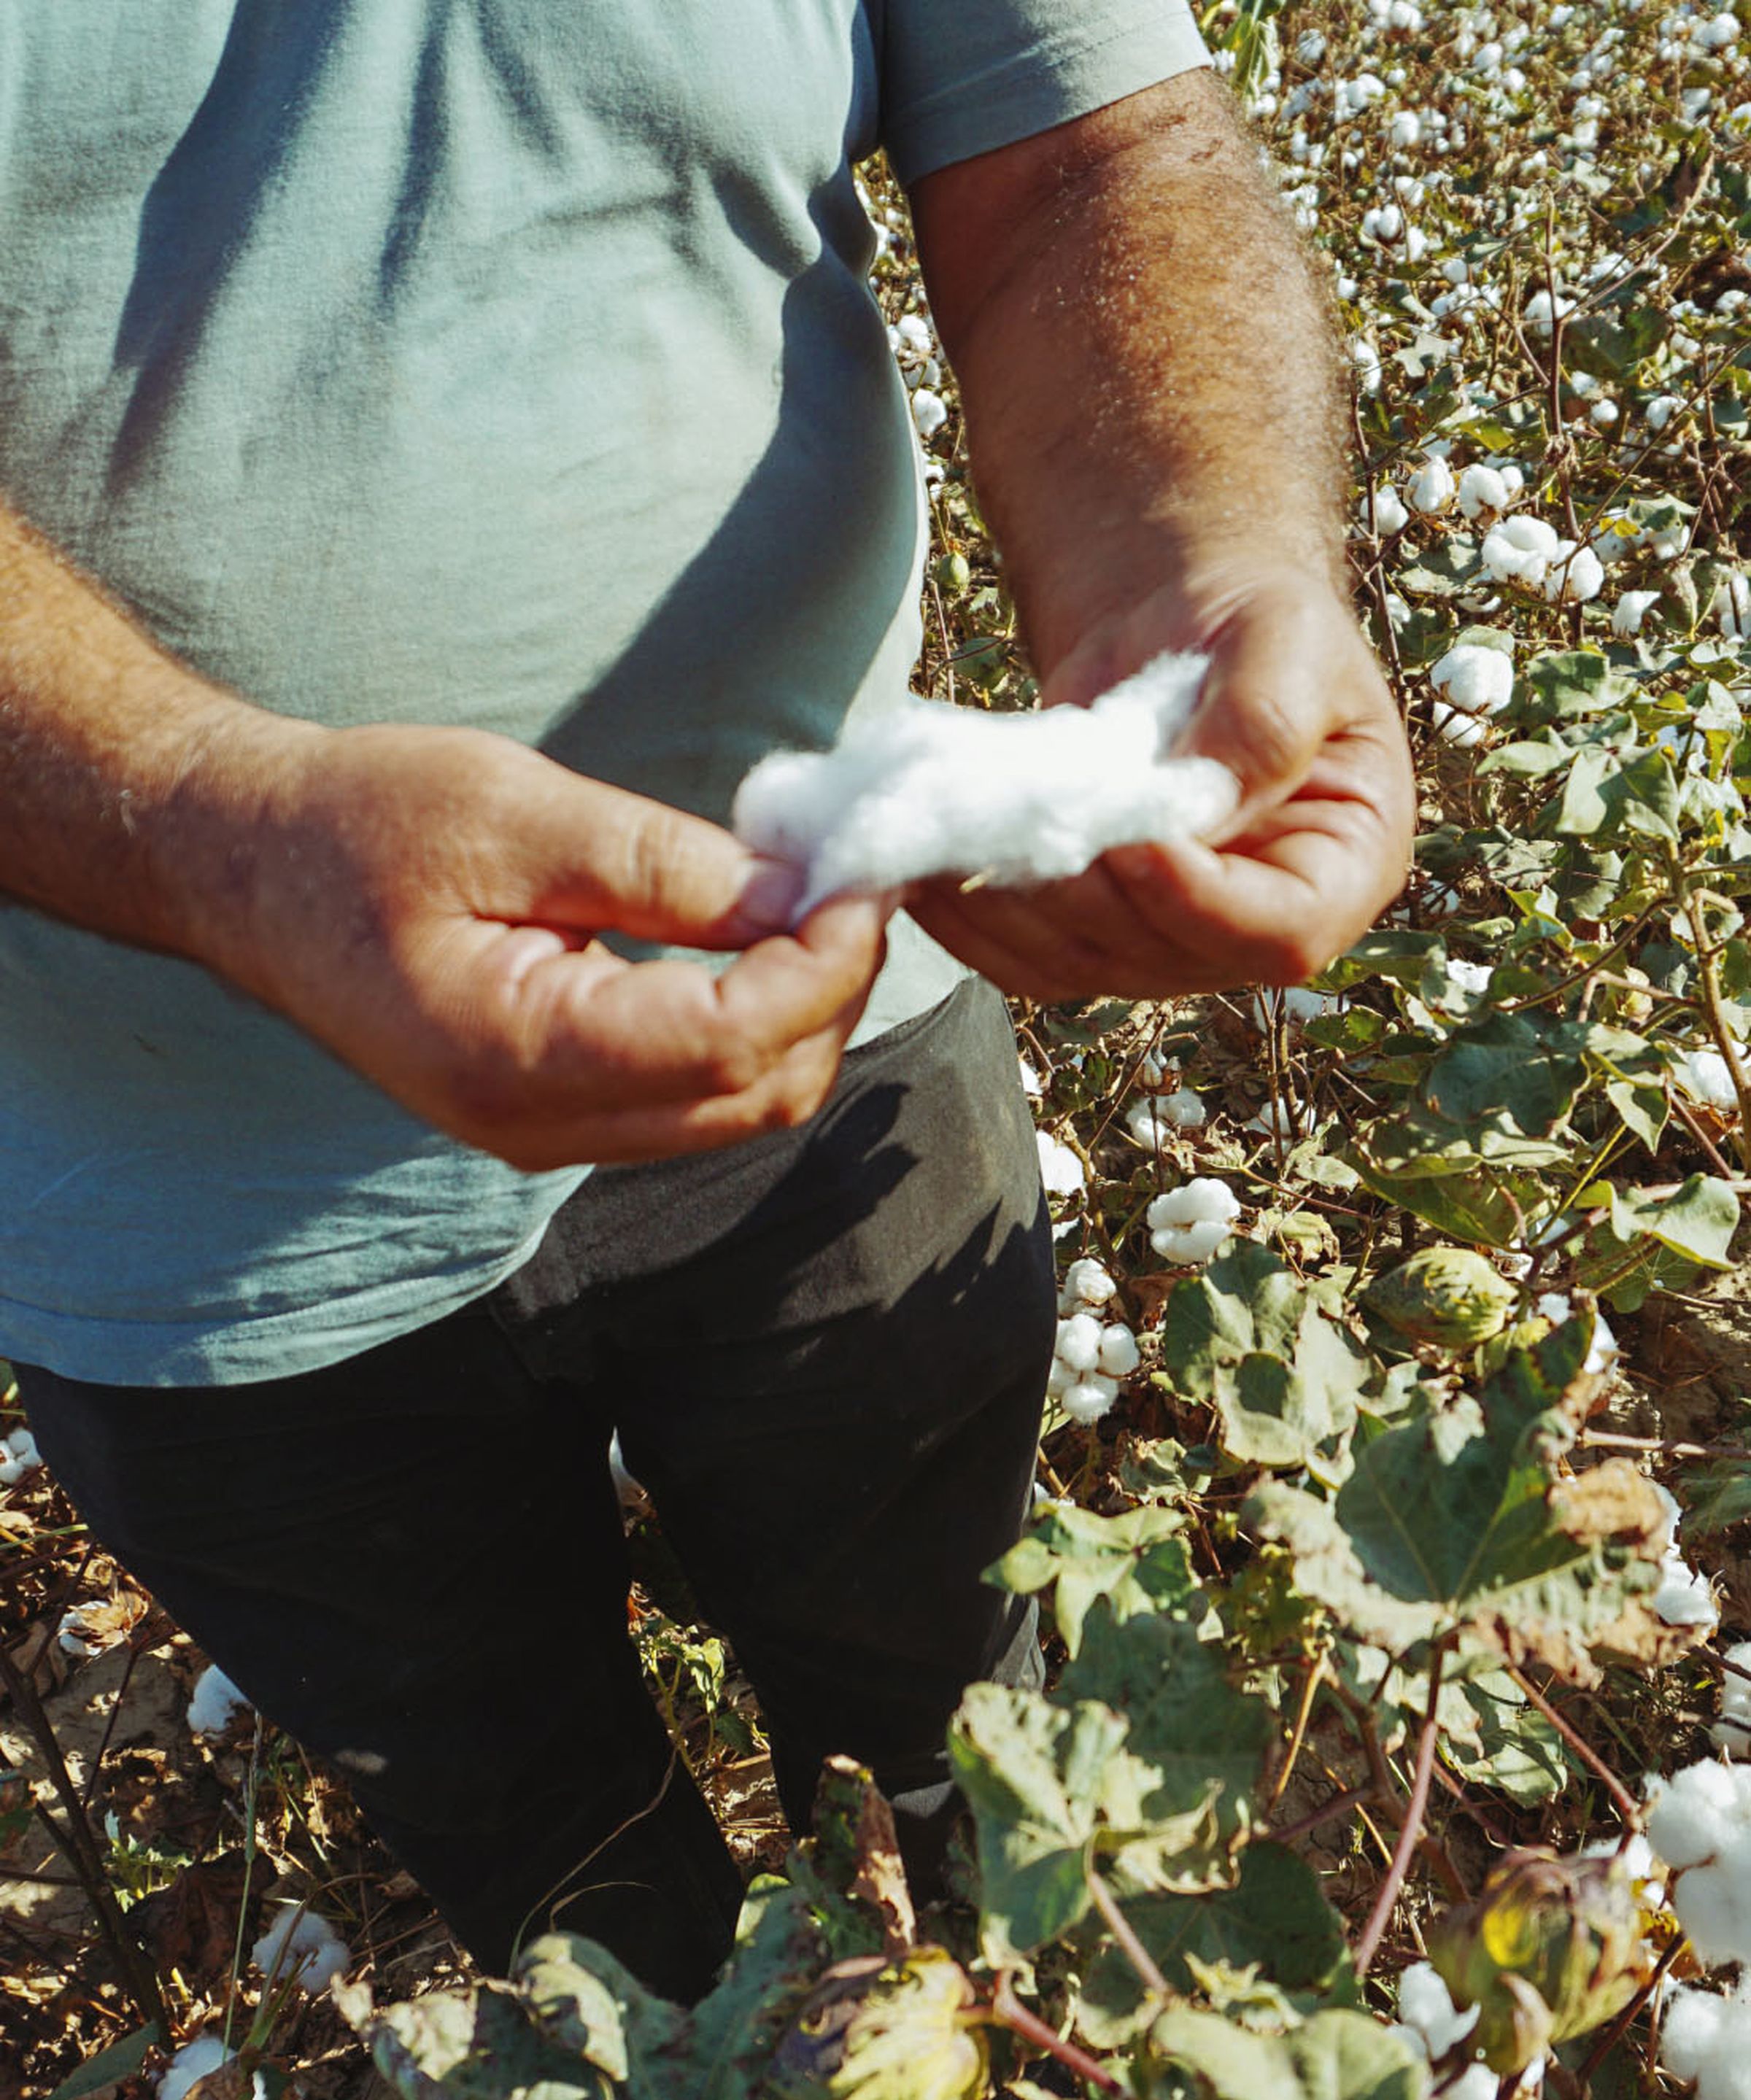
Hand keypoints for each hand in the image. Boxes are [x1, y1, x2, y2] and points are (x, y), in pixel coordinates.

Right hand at [197, 722, 890, 1170]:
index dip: (827, 961)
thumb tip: (801, 895)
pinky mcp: (558, 1114)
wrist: (251, 871)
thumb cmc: (359, 824)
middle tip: (854, 882)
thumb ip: (663, 865)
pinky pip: (696, 1097)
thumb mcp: (512, 812)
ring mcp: (548, 1133)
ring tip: (816, 905)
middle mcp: (539, 1125)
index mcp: (517, 1054)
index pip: (734, 1042)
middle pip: (758, 1096)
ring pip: (739, 1108)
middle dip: (832, 993)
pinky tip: (758, 946)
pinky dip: (753, 1029)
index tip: (866, 875)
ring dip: (802, 1014)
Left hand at [904, 561, 1414, 1000]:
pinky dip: (969, 922)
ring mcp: (1169, 939)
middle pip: (1168, 958)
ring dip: (1012, 912)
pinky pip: (1024, 958)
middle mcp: (1258, 924)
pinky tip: (924, 872)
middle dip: (1090, 897)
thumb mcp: (1287, 636)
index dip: (1205, 905)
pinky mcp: (1092, 930)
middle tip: (1027, 826)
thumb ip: (1264, 718)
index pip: (1283, 933)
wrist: (1182, 624)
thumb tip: (1202, 804)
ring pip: (1081, 967)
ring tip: (956, 843)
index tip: (1134, 846)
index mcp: (1345, 867)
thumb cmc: (1254, 620)